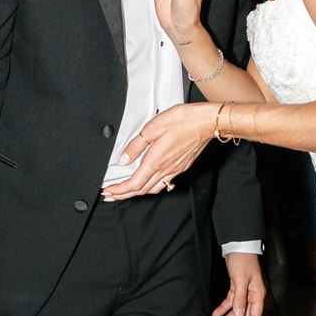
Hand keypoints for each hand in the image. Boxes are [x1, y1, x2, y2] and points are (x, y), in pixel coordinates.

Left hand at [102, 101, 216, 198]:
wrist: (207, 122)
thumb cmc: (184, 120)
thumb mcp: (153, 127)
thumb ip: (136, 145)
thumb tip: (124, 159)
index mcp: (156, 160)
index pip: (134, 184)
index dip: (119, 190)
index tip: (108, 191)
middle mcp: (166, 169)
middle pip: (141, 190)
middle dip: (123, 195)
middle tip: (111, 195)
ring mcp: (175, 169)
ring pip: (152, 189)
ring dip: (136, 193)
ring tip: (125, 192)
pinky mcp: (181, 167)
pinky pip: (163, 183)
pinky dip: (151, 187)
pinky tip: (148, 183)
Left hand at [212, 251, 264, 315]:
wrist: (238, 247)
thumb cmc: (243, 260)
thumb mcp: (241, 280)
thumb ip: (240, 299)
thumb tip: (239, 315)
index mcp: (257, 295)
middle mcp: (252, 296)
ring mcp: (244, 293)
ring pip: (236, 311)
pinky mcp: (236, 288)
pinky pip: (230, 302)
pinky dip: (222, 309)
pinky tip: (215, 314)